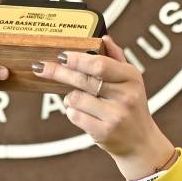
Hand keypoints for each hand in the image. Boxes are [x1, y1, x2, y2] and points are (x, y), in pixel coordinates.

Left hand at [30, 38, 174, 180]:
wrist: (140, 143)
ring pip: (75, 98)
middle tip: (40, 67)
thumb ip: (116, 59)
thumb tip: (104, 38)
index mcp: (132, 77)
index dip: (77, 59)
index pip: (100, 64)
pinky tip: (83, 114)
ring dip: (70, 99)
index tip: (61, 55)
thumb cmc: (131, 107)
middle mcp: (126, 96)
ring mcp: (115, 115)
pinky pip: (75, 116)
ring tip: (79, 101)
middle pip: (83, 80)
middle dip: (58, 72)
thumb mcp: (130, 82)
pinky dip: (73, 113)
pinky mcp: (104, 132)